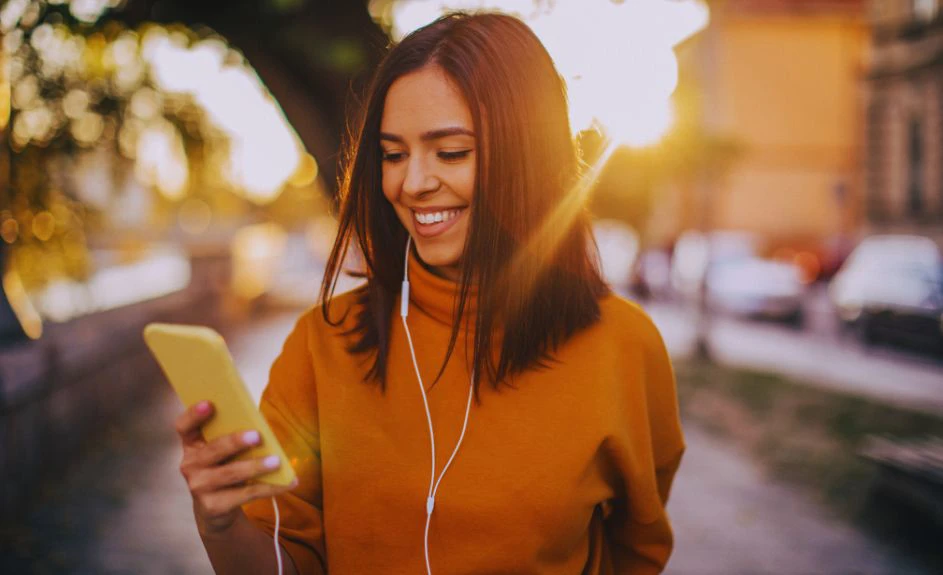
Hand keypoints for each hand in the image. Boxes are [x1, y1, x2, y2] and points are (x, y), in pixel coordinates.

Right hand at [175, 401, 297, 535]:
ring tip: (276, 461)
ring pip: (230, 474)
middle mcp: (190, 465)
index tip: (210, 404)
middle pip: (212, 450)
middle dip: (235, 442)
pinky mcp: (212, 506)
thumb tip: (262, 424)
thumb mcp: (224, 453)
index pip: (184, 427)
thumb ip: (233, 436)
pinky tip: (287, 483)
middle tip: (257, 436)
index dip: (194, 415)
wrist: (216, 509)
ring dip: (255, 466)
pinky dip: (269, 487)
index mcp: (192, 445)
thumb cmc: (224, 468)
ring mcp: (199, 487)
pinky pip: (245, 494)